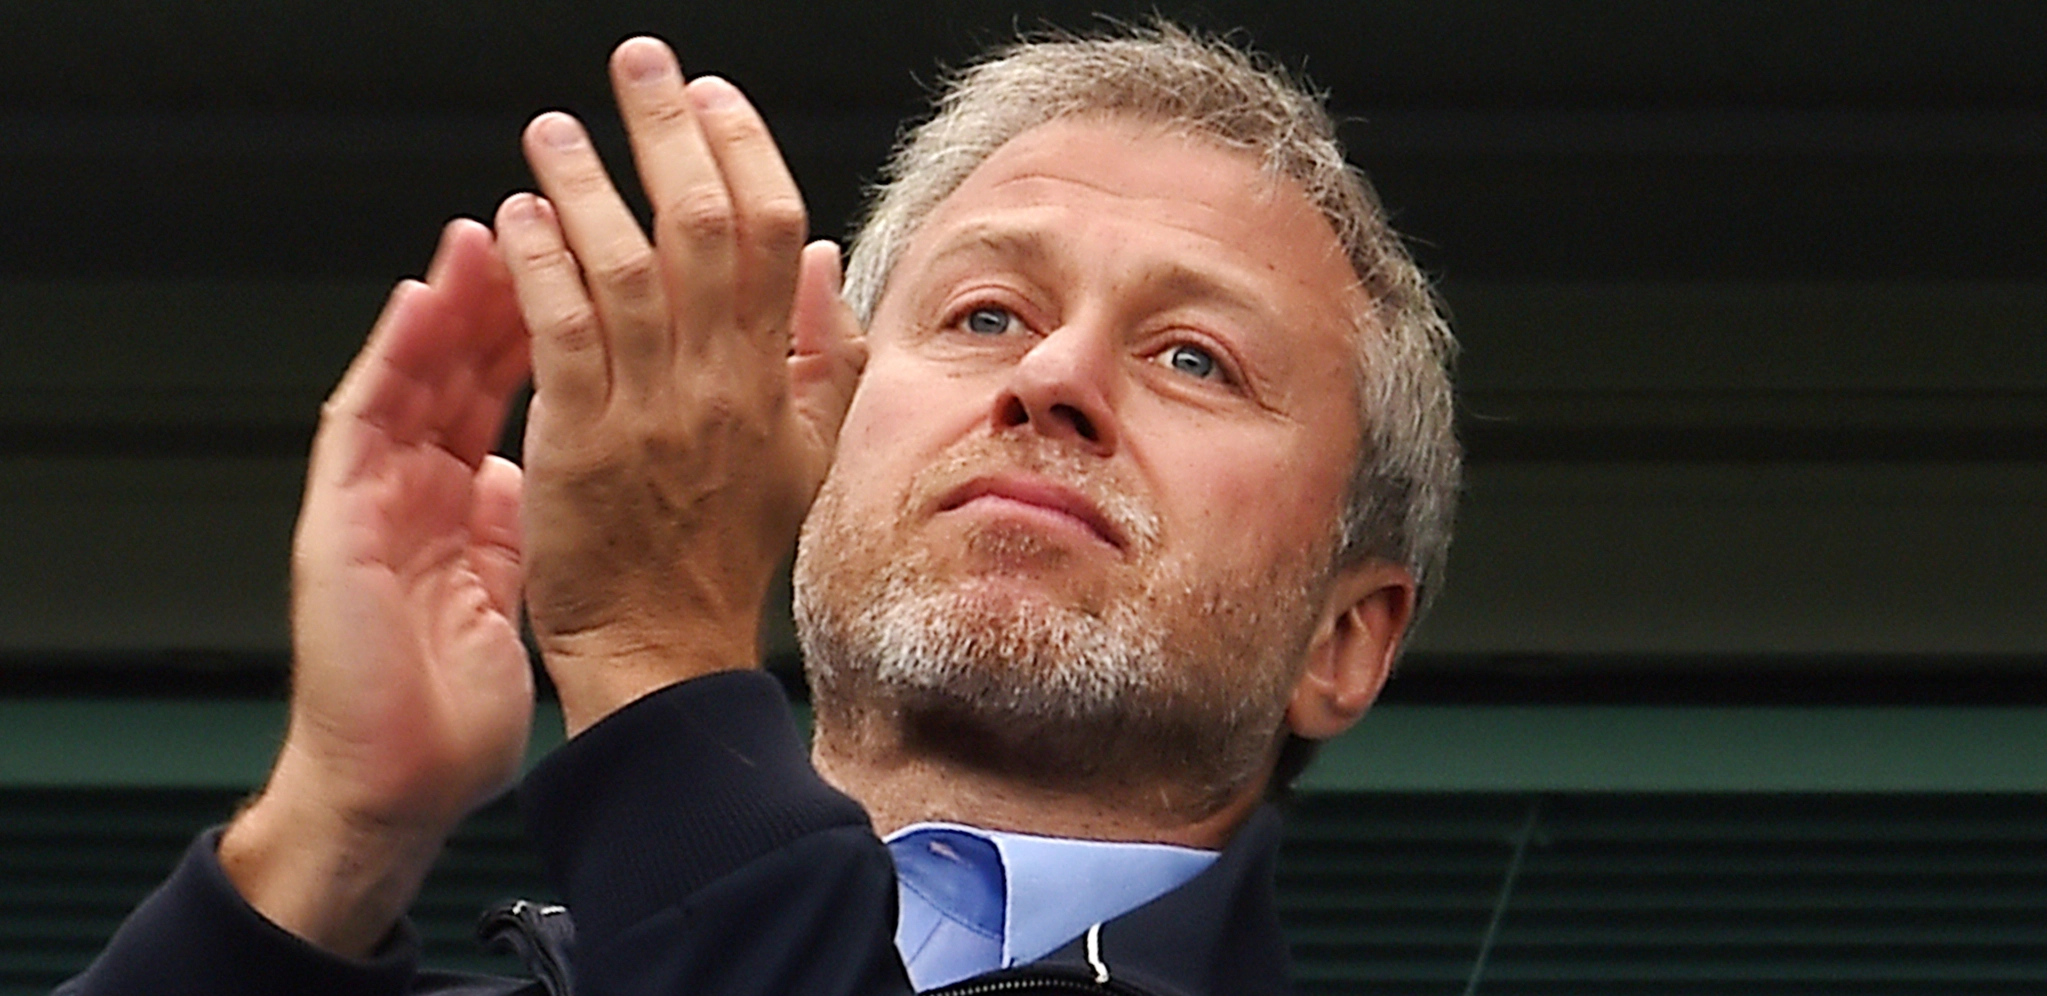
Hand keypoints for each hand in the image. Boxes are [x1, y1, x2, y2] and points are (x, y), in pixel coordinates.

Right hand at [220, 220, 534, 955]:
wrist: (398, 785)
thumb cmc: (454, 709)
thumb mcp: (509, 594)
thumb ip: (512, 522)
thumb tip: (535, 468)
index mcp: (464, 503)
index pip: (512, 394)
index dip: (553, 328)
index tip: (603, 269)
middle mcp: (417, 486)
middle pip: (466, 367)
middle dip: (509, 292)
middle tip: (552, 218)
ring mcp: (375, 497)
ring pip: (414, 375)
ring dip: (449, 300)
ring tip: (489, 227)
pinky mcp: (339, 518)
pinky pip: (365, 421)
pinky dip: (393, 359)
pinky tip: (420, 302)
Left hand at [497, 37, 862, 734]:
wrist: (667, 648)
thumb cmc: (726, 555)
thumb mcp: (808, 455)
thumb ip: (827, 354)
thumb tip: (824, 257)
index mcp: (776, 380)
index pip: (776, 236)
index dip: (746, 153)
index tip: (716, 97)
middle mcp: (720, 384)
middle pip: (706, 227)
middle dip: (670, 131)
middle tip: (639, 65)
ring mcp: (651, 412)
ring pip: (629, 268)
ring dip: (588, 184)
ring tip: (555, 131)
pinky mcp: (582, 443)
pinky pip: (563, 333)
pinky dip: (539, 265)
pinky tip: (518, 217)